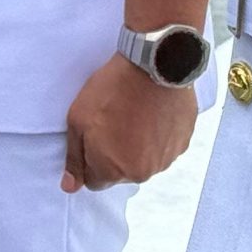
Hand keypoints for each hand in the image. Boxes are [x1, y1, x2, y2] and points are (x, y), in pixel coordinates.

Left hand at [61, 53, 193, 192]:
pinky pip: (164, 148)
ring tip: (134, 114)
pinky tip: (152, 113)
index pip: (95, 181)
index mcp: (113, 170)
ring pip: (144, 161)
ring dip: (138, 146)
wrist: (153, 65)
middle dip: (114, 153)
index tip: (94, 135)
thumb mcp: (78, 120)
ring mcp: (165, 159)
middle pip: (121, 172)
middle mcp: (141, 173)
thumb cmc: (112, 90)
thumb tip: (70, 187)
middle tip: (114, 121)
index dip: (90, 158)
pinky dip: (157, 136)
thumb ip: (74, 157)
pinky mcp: (182, 143)